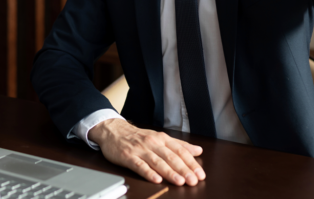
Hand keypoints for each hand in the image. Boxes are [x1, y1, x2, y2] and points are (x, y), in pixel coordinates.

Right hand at [88, 118, 204, 185]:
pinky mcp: (128, 156)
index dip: (191, 163)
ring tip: (180, 181)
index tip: (200, 174)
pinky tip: (156, 179)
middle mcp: (153, 143)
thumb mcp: (160, 137)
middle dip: (183, 170)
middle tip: (193, 180)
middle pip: (171, 157)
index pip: (180, 151)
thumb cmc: (137, 136)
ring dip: (169, 172)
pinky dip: (148, 172)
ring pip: (157, 161)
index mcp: (162, 139)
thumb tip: (198, 150)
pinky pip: (139, 165)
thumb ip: (179, 145)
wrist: (113, 130)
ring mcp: (140, 150)